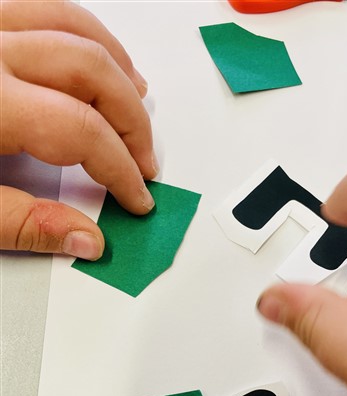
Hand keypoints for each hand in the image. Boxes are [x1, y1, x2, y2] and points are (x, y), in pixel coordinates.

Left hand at [0, 0, 157, 259]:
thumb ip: (22, 224)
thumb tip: (86, 241)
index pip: (82, 132)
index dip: (120, 170)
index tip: (137, 198)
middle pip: (93, 72)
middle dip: (132, 120)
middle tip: (144, 160)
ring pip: (76, 28)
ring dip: (119, 66)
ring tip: (140, 98)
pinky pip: (47, 10)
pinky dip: (83, 34)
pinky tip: (96, 58)